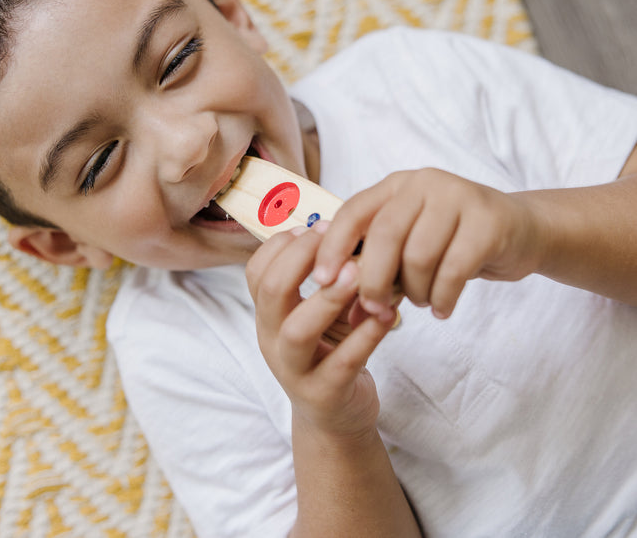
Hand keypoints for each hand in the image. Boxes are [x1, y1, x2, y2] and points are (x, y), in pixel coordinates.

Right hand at [246, 227, 397, 435]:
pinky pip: (343, 362)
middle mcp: (272, 340)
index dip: (284, 244)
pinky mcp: (325, 394)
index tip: (319, 228)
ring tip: (359, 274)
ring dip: (329, 297)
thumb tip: (348, 231)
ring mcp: (295, 370)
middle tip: (336, 241)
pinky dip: (366, 335)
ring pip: (298, 330)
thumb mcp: (319, 313)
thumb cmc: (330, 351)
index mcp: (267, 316)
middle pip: (271, 291)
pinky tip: (388, 314)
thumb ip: (327, 279)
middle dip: (302, 258)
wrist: (336, 417)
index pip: (256, 271)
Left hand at [311, 168, 541, 318]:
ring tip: (424, 301)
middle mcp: (423, 183)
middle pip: (383, 235)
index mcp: (396, 186)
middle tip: (376, 308)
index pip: (353, 211)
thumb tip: (347, 316)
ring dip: (415, 291)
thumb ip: (378, 272)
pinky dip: (443, 297)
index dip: (332, 246)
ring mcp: (458, 197)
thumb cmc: (453, 242)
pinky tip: (443, 308)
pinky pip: (454, 269)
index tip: (322, 281)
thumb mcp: (409, 248)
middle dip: (372, 280)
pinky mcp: (488, 221)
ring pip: (418, 255)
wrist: (520, 230)